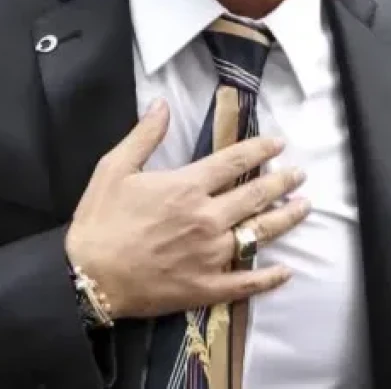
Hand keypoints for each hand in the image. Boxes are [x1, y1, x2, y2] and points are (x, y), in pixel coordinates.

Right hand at [64, 99, 310, 319]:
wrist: (87, 278)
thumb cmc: (99, 222)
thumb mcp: (114, 169)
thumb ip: (144, 135)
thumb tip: (162, 104)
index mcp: (187, 187)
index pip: (235, 162)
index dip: (260, 149)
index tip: (279, 143)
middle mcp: (207, 218)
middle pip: (256, 195)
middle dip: (282, 181)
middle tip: (300, 174)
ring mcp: (210, 254)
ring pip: (259, 233)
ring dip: (286, 218)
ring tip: (304, 207)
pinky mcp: (206, 286)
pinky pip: (245, 281)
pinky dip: (268, 277)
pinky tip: (285, 271)